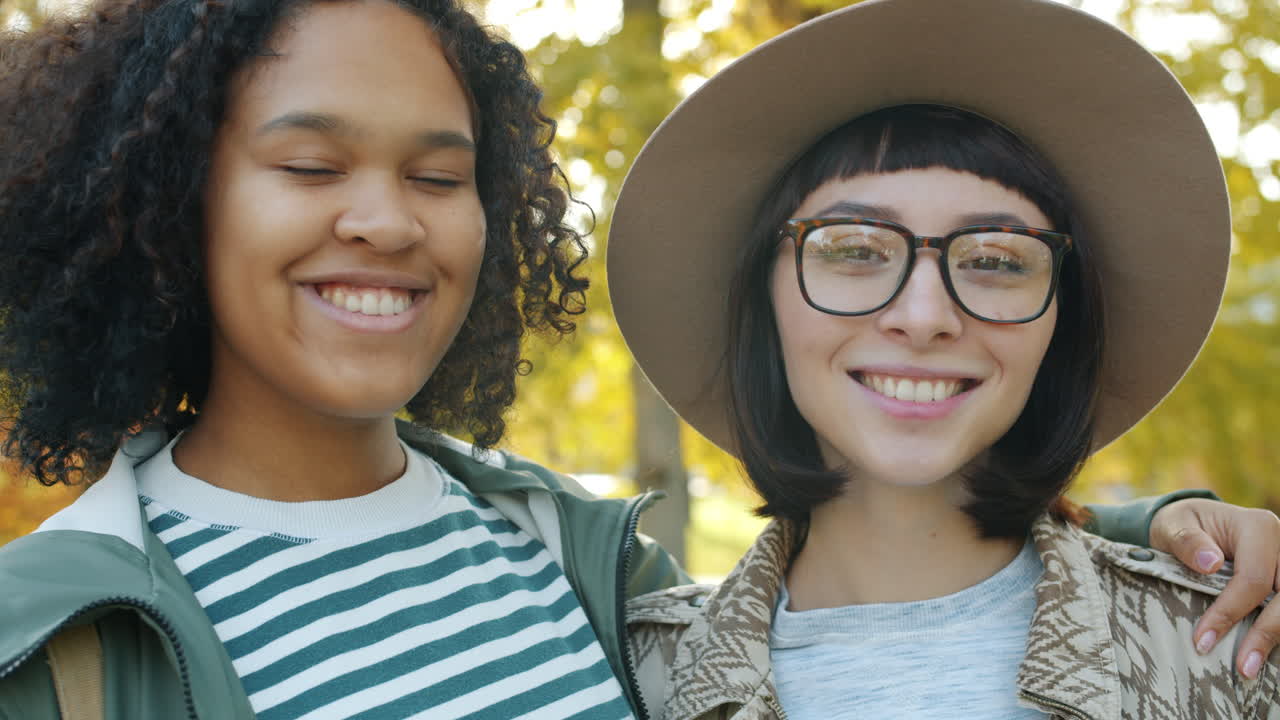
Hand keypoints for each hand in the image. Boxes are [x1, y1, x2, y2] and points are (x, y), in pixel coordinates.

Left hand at [1149, 498, 1279, 678]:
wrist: (1194, 525)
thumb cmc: (1181, 526)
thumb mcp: (1173, 525)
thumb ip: (1187, 541)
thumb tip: (1209, 564)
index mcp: (1257, 527)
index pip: (1253, 577)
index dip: (1229, 612)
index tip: (1202, 641)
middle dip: (1265, 633)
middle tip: (1242, 668)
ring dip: (1276, 637)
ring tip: (1253, 668)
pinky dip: (1277, 632)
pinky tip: (1267, 655)